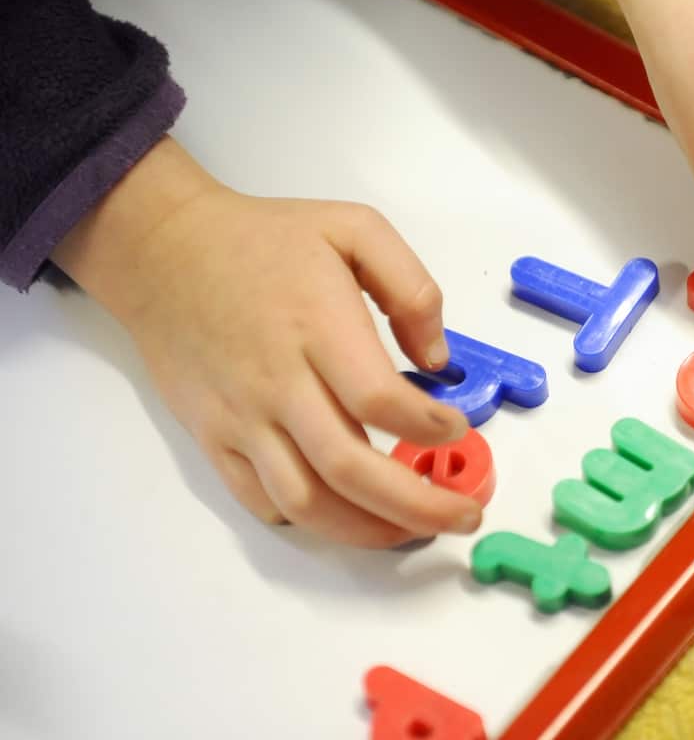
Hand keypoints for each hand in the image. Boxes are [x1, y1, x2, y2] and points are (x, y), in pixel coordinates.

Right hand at [54, 138, 477, 547]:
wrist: (165, 253)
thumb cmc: (265, 240)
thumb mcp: (354, 228)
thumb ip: (411, 288)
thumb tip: (437, 359)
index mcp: (318, 326)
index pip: (378, 399)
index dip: (428, 427)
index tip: (457, 428)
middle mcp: (278, 382)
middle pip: (349, 468)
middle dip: (417, 505)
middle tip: (463, 515)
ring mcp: (242, 418)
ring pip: (306, 501)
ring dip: (368, 529)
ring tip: (415, 529)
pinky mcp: (215, 438)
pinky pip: (262, 500)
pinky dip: (311, 521)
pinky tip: (349, 516)